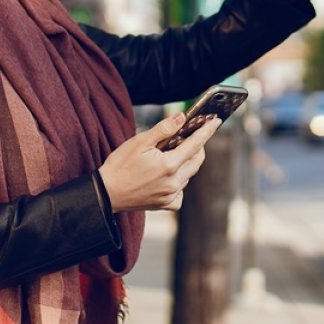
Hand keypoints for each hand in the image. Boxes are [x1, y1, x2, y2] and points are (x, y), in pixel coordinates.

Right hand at [97, 112, 222, 211]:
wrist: (106, 193)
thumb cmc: (120, 165)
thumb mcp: (139, 142)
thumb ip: (163, 129)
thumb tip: (182, 118)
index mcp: (168, 165)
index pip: (195, 144)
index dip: (207, 131)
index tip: (217, 122)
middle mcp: (174, 182)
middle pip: (197, 160)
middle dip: (197, 146)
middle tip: (190, 137)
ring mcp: (171, 195)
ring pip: (189, 175)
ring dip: (186, 163)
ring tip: (171, 155)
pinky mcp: (166, 205)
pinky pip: (181, 191)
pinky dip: (179, 181)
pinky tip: (166, 176)